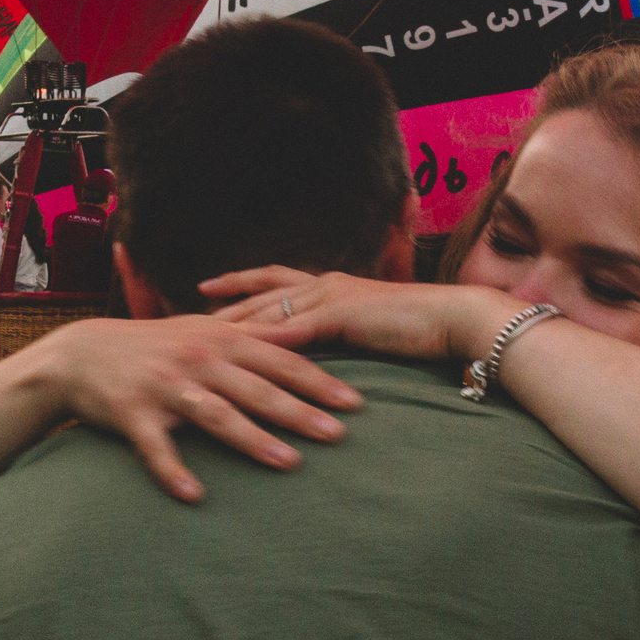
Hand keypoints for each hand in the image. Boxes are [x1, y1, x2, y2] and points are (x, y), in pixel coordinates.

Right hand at [28, 316, 363, 503]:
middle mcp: (198, 360)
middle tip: (338, 435)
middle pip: (257, 389)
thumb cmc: (155, 346)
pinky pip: (157, 448)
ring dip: (254, 440)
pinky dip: (174, 472)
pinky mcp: (133, 414)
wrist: (82, 354)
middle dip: (300, 412)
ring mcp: (165, 387)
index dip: (319, 381)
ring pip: (217, 415)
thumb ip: (250, 338)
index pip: (280, 360)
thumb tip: (304, 336)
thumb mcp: (202, 331)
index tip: (356, 402)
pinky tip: (195, 496)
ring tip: (290, 464)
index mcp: (220, 339)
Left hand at [200, 267, 516, 363]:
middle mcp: (326, 285)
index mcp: (331, 287)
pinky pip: (296, 326)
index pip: (274, 285)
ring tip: (199, 334)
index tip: (205, 294)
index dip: (239, 290)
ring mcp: (333, 297)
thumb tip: (318, 354)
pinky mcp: (344, 315)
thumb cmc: (422, 330)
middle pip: (261, 293)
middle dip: (223, 303)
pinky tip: (240, 350)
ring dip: (235, 322)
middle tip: (182, 311)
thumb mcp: (370, 332)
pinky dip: (266, 337)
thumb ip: (342, 338)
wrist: (457, 320)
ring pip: (271, 308)